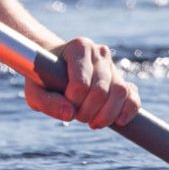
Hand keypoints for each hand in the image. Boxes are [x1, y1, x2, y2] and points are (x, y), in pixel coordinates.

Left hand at [25, 36, 139, 127]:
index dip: (73, 100)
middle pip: (101, 90)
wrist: (54, 69)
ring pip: (120, 93)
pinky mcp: (124, 82)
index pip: (81, 82)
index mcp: (79, 47)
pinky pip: (133, 98)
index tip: (65, 102)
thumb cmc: (43, 78)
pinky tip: (118, 121)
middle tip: (78, 116)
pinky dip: (129, 111)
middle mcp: (99, 53)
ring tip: (93, 122)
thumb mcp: (34, 90)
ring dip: (107, 115)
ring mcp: (113, 66)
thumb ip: (46, 101)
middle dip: (89, 111)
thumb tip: (69, 114)